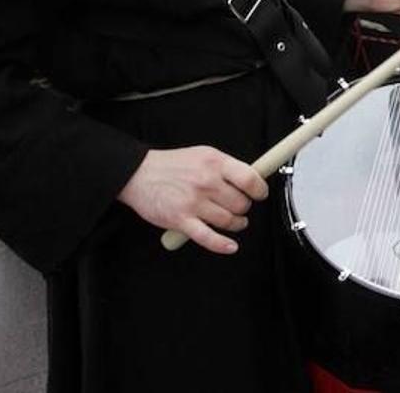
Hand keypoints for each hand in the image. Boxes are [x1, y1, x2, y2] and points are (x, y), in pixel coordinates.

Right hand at [117, 147, 268, 254]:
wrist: (138, 174)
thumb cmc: (172, 165)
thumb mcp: (204, 154)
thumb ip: (227, 166)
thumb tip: (252, 178)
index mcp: (215, 163)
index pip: (250, 179)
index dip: (260, 190)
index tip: (260, 194)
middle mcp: (206, 182)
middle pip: (241, 203)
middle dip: (244, 208)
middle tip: (240, 207)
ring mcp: (194, 203)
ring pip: (228, 220)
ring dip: (236, 224)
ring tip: (236, 222)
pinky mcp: (181, 220)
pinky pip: (208, 237)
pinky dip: (222, 244)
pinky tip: (230, 245)